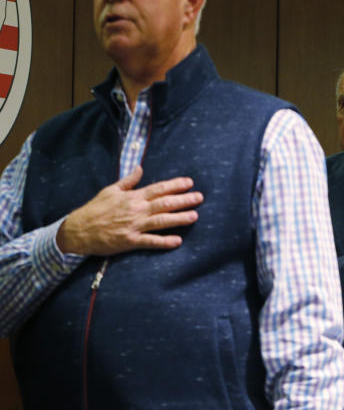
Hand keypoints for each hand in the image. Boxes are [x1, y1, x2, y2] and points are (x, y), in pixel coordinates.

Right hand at [56, 166, 201, 255]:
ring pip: (161, 221)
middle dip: (184, 200)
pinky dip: (164, 242)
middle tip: (200, 198)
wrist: (78, 230)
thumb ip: (128, 181)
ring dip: (179, 218)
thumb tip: (140, 168)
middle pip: (164, 203)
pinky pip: (150, 241)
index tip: (190, 182)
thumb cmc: (94, 210)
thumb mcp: (110, 190)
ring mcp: (134, 226)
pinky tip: (178, 241)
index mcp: (132, 197)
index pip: (158, 188)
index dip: (175, 185)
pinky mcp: (130, 241)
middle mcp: (136, 210)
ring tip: (195, 216)